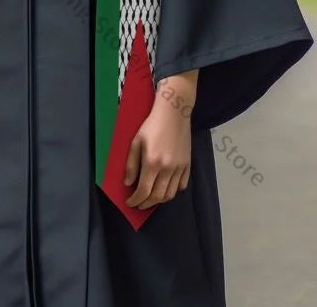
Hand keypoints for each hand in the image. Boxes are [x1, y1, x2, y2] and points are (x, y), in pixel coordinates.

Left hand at [124, 76, 194, 209]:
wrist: (173, 113)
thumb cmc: (151, 125)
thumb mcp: (136, 142)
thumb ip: (131, 164)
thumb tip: (128, 183)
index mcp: (152, 163)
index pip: (144, 190)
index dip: (136, 200)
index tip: (130, 203)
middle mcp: (167, 169)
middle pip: (157, 196)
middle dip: (146, 203)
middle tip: (139, 204)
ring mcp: (180, 168)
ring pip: (170, 194)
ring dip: (159, 200)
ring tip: (151, 198)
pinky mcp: (188, 165)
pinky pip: (182, 185)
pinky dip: (173, 191)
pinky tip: (165, 188)